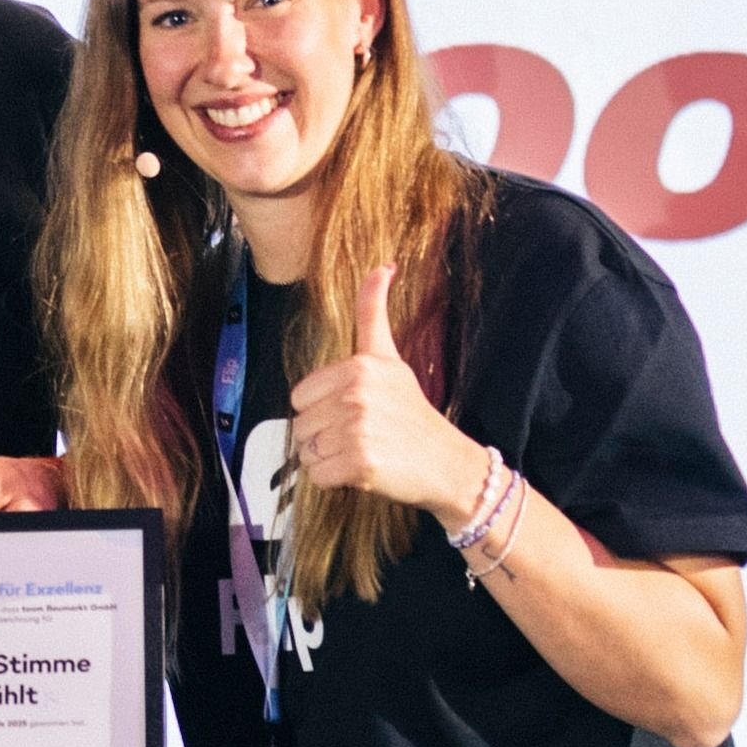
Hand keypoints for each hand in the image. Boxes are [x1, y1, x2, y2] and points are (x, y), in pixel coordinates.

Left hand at [287, 266, 487, 522]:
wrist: (447, 462)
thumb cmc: (412, 412)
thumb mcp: (390, 357)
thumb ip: (374, 313)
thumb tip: (382, 266)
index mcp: (357, 367)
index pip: (299, 397)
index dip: (321, 410)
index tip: (353, 411)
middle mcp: (356, 394)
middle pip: (299, 425)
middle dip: (323, 436)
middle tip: (360, 435)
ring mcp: (358, 429)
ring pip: (306, 452)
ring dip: (328, 459)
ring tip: (362, 451)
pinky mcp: (361, 463)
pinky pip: (318, 476)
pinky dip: (335, 481)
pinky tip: (363, 471)